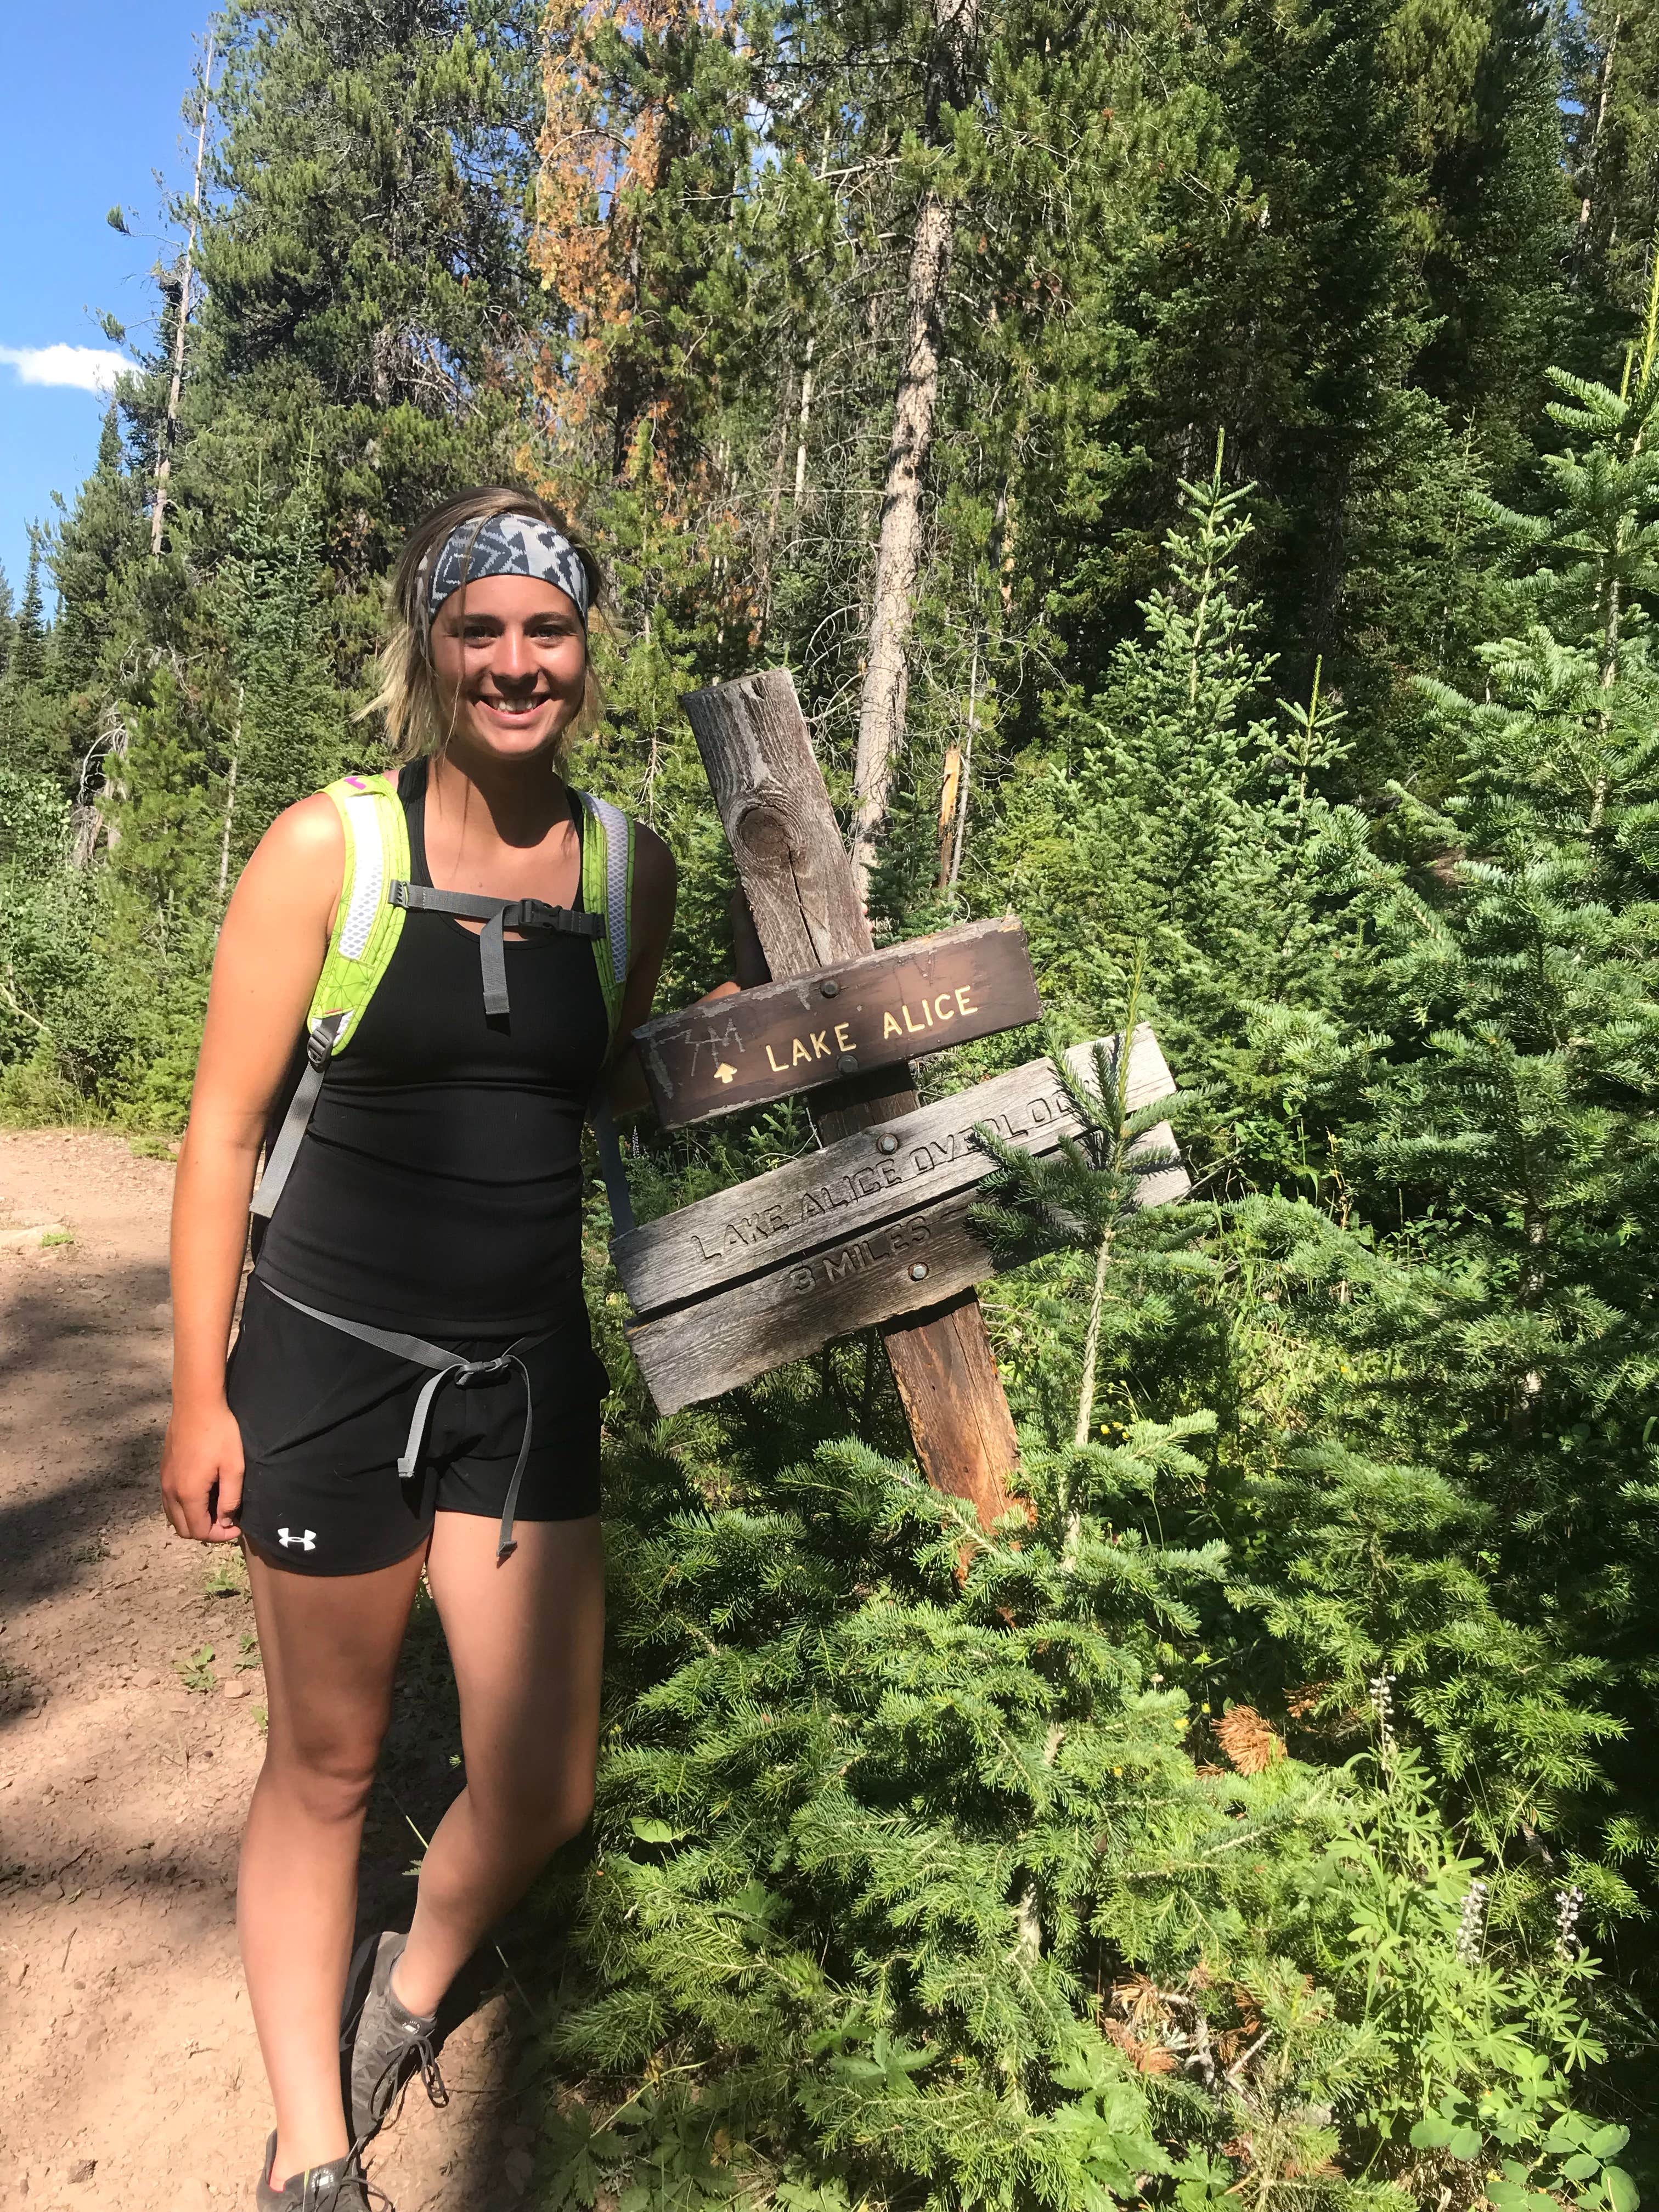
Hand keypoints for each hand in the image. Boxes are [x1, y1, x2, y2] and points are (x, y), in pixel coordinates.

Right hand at [160, 1398, 245, 1541]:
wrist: (196, 1404)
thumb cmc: (219, 1433)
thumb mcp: (233, 1466)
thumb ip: (229, 1498)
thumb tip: (224, 1520)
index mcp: (188, 1494)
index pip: (199, 1531)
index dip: (219, 1536)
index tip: (236, 1527)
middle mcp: (171, 1492)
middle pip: (183, 1529)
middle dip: (206, 1532)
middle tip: (226, 1522)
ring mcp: (164, 1482)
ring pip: (174, 1517)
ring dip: (193, 1521)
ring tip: (215, 1511)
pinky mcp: (164, 1472)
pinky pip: (170, 1503)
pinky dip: (184, 1509)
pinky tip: (202, 1497)